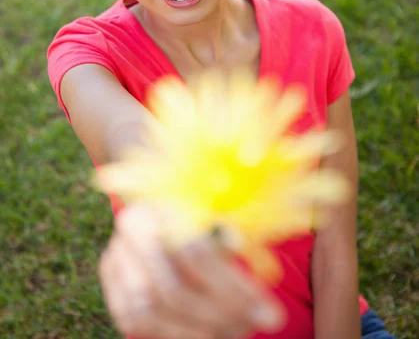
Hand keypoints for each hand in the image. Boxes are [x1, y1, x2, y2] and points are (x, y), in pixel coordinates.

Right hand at [99, 204, 284, 338]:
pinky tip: (206, 334)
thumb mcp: (219, 212)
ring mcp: (115, 258)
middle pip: (171, 288)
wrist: (158, 200)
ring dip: (195, 331)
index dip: (233, 289)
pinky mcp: (111, 286)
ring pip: (149, 311)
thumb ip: (234, 243)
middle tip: (255, 323)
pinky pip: (134, 322)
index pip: (195, 254)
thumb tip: (261, 297)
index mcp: (161, 199)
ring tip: (235, 330)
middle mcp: (131, 228)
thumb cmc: (201, 208)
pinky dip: (173, 334)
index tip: (270, 311)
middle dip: (218, 316)